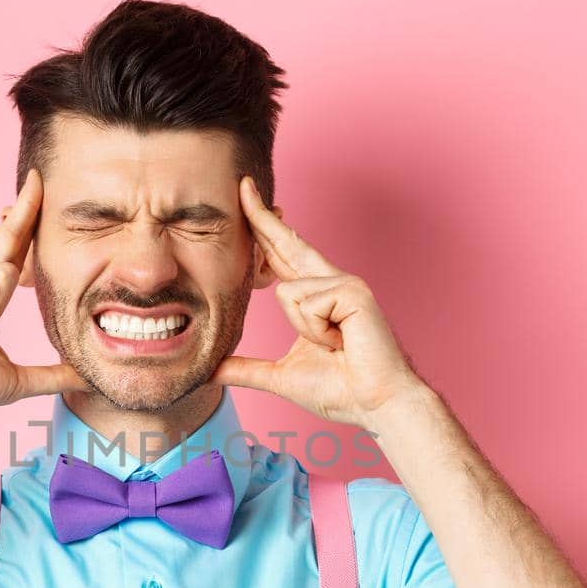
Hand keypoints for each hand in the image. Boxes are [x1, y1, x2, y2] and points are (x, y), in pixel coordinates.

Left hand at [213, 175, 423, 430]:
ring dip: (305, 330)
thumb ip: (245, 369)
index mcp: (317, 295)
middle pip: (287, 242)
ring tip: (333, 346)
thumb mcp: (280, 376)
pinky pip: (306, 302)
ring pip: (288, 292)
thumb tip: (211, 371)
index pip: (283, 254)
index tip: (246, 198)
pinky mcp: (352, 290)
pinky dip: (317, 331)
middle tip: (241, 183)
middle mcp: (332, 280)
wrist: (374, 404)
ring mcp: (344, 282)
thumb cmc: (340, 391)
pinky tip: (341, 341)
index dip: (264, 228)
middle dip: (262, 215)